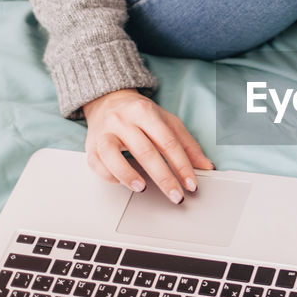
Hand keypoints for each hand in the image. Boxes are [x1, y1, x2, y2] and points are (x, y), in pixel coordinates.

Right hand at [81, 88, 214, 203]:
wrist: (108, 100)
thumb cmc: (140, 114)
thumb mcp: (167, 122)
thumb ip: (187, 144)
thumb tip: (205, 166)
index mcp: (145, 112)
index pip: (168, 141)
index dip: (182, 165)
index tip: (191, 184)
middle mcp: (122, 120)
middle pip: (145, 151)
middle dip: (164, 177)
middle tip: (176, 196)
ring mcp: (104, 133)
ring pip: (112, 155)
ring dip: (128, 175)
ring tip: (143, 188)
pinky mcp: (91, 145)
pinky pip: (98, 164)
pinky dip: (111, 176)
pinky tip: (124, 182)